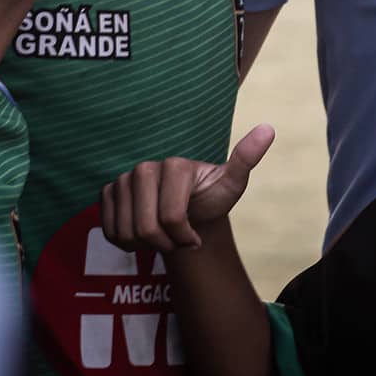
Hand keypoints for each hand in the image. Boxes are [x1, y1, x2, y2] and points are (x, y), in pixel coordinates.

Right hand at [100, 125, 275, 253]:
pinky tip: (141, 235)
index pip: (170, 217)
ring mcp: (123, 180)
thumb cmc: (210, 198)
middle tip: (178, 240)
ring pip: (125, 232)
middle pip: (145, 227)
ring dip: (144, 246)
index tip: (195, 238)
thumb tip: (268, 129)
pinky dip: (124, 242)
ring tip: (161, 236)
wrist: (188, 210)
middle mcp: (144, 168)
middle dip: (164, 245)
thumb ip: (245, 159)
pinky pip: (108, 229)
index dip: (183, 237)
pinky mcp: (107, 192)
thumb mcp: (231, 184)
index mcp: (174, 165)